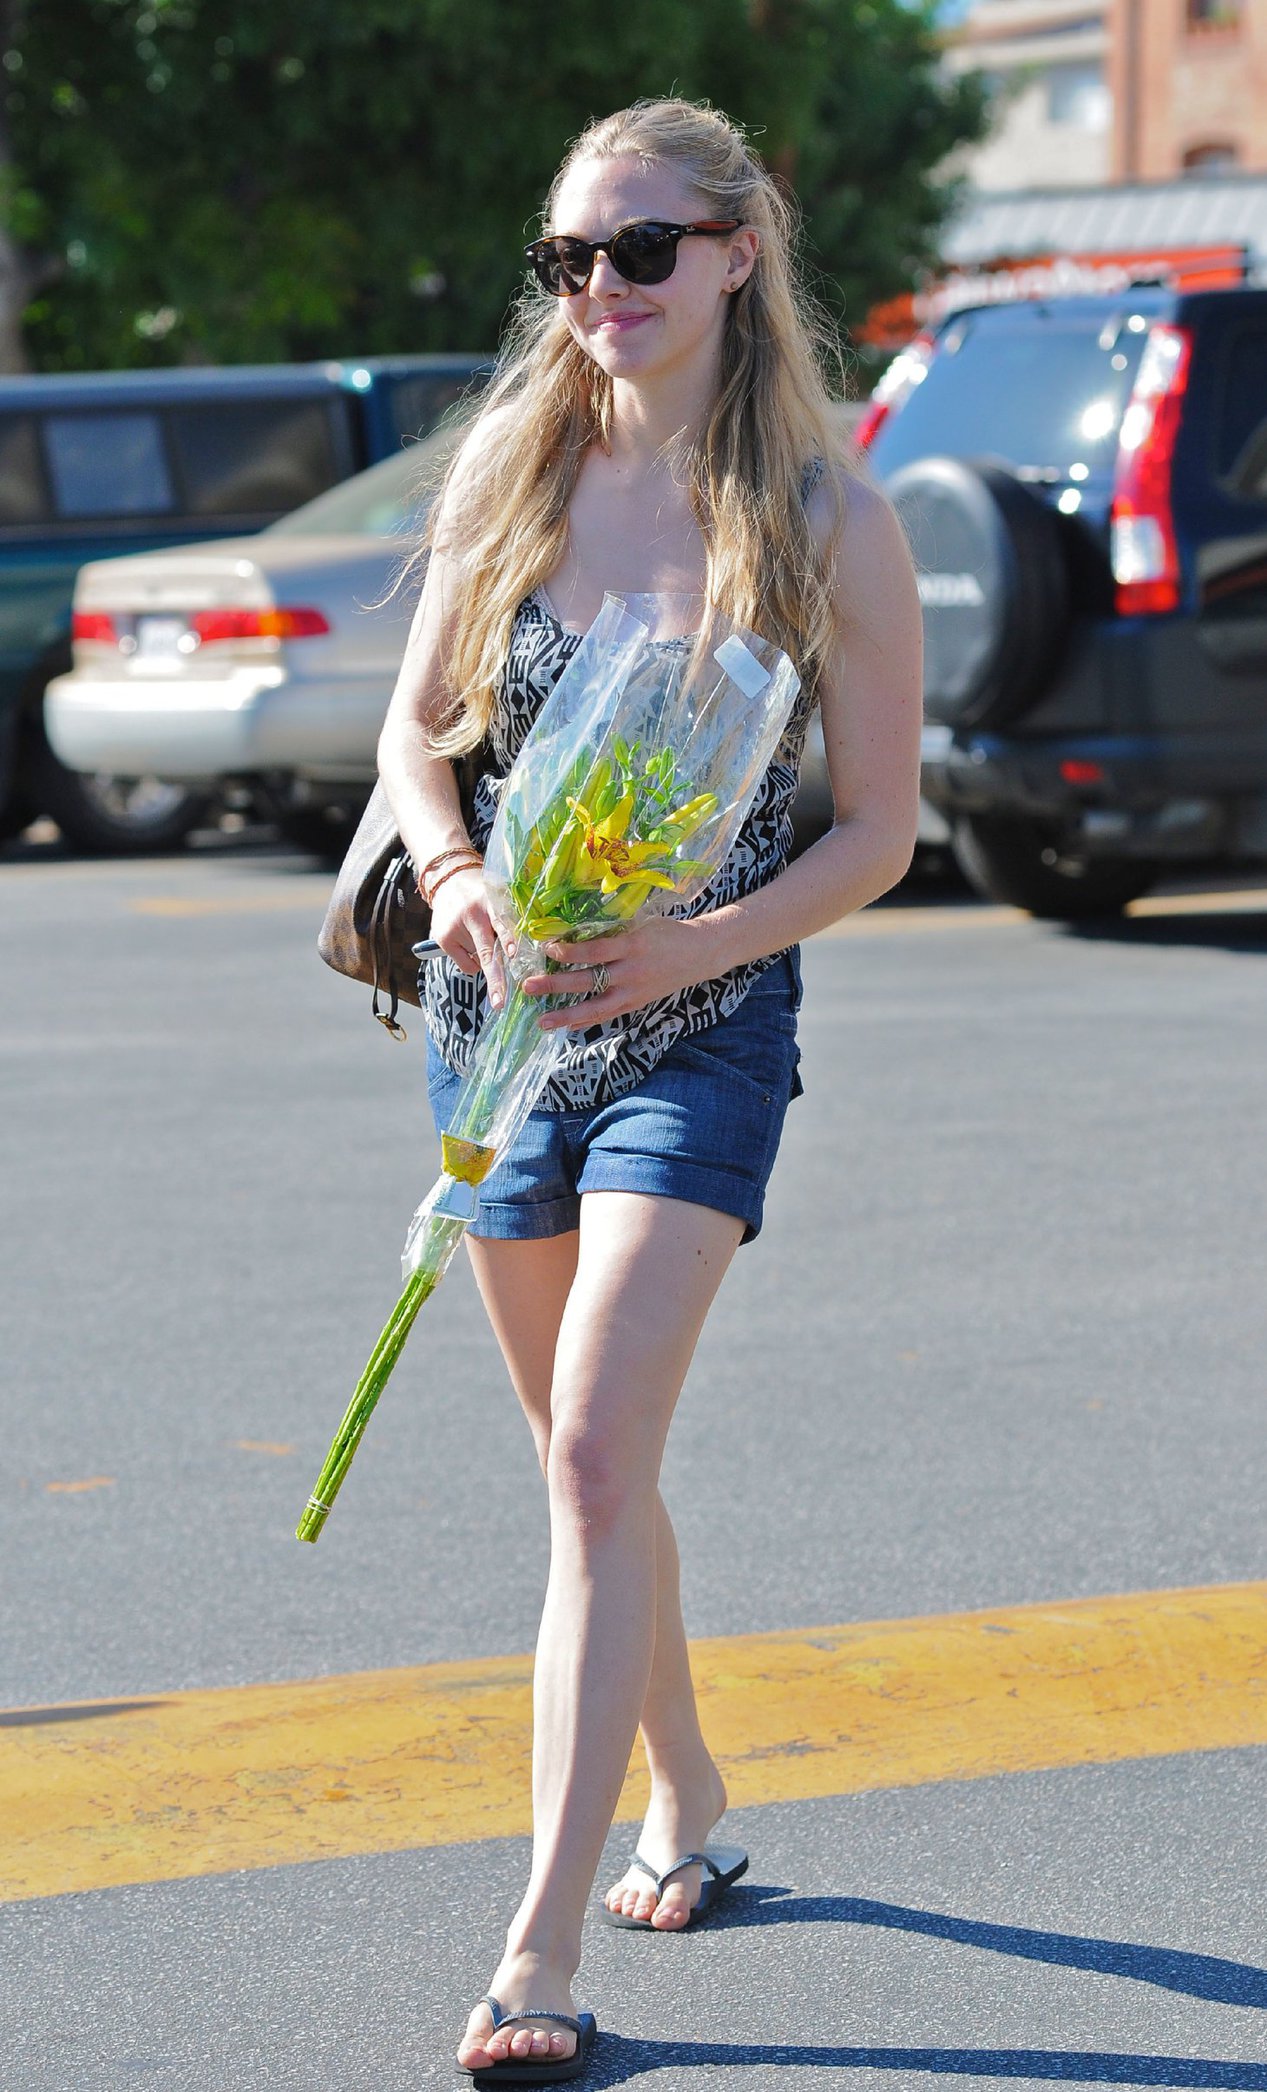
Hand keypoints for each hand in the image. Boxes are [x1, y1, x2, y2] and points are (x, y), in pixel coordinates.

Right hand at [429, 866, 507, 1010]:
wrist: (450, 881)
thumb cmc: (484, 896)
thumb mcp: (499, 898)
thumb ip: (510, 921)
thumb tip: (522, 957)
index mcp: (491, 901)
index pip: (501, 921)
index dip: (508, 938)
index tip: (512, 953)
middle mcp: (472, 914)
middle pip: (486, 952)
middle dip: (495, 978)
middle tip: (500, 1001)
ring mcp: (454, 928)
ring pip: (480, 961)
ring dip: (486, 956)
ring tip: (480, 934)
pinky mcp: (443, 939)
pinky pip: (467, 966)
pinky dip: (474, 961)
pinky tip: (470, 943)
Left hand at [522, 916, 719, 1029]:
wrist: (701, 954)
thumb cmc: (666, 932)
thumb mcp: (641, 924)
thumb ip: (611, 930)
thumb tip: (572, 932)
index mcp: (632, 945)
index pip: (595, 951)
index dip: (569, 951)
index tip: (546, 948)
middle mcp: (631, 971)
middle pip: (588, 981)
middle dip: (555, 985)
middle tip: (528, 987)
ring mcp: (634, 991)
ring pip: (596, 1007)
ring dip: (567, 1016)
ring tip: (542, 1022)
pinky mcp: (637, 1003)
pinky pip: (608, 1015)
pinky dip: (587, 1022)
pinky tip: (567, 1026)